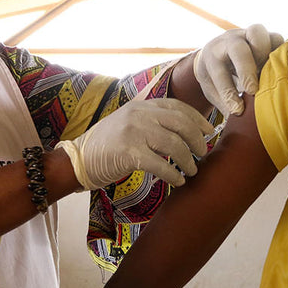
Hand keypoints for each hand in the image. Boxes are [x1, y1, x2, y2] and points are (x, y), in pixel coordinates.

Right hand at [56, 99, 212, 188]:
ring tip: (192, 171)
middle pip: (181, 124)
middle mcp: (139, 114)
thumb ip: (151, 122)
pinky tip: (179, 181)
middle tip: (203, 154)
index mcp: (141, 106)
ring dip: (188, 160)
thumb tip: (183, 133)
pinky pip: (161, 164)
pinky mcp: (128, 152)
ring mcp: (133, 132)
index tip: (210, 132)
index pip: (177, 107)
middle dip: (197, 140)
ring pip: (174, 145)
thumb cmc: (106, 146)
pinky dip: (174, 175)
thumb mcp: (129, 124)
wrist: (77, 159)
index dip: (197, 119)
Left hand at [193, 24, 283, 116]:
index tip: (237, 110)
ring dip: (265, 53)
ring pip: (258, 33)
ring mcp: (247, 35)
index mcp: (212, 56)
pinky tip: (281, 68)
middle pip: (238, 48)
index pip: (219, 73)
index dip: (229, 93)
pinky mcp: (265, 35)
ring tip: (268, 72)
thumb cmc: (215, 75)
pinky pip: (276, 38)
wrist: (217, 50)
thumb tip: (239, 122)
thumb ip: (224, 102)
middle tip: (252, 91)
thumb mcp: (212, 89)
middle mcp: (229, 41)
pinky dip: (281, 51)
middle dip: (246, 71)